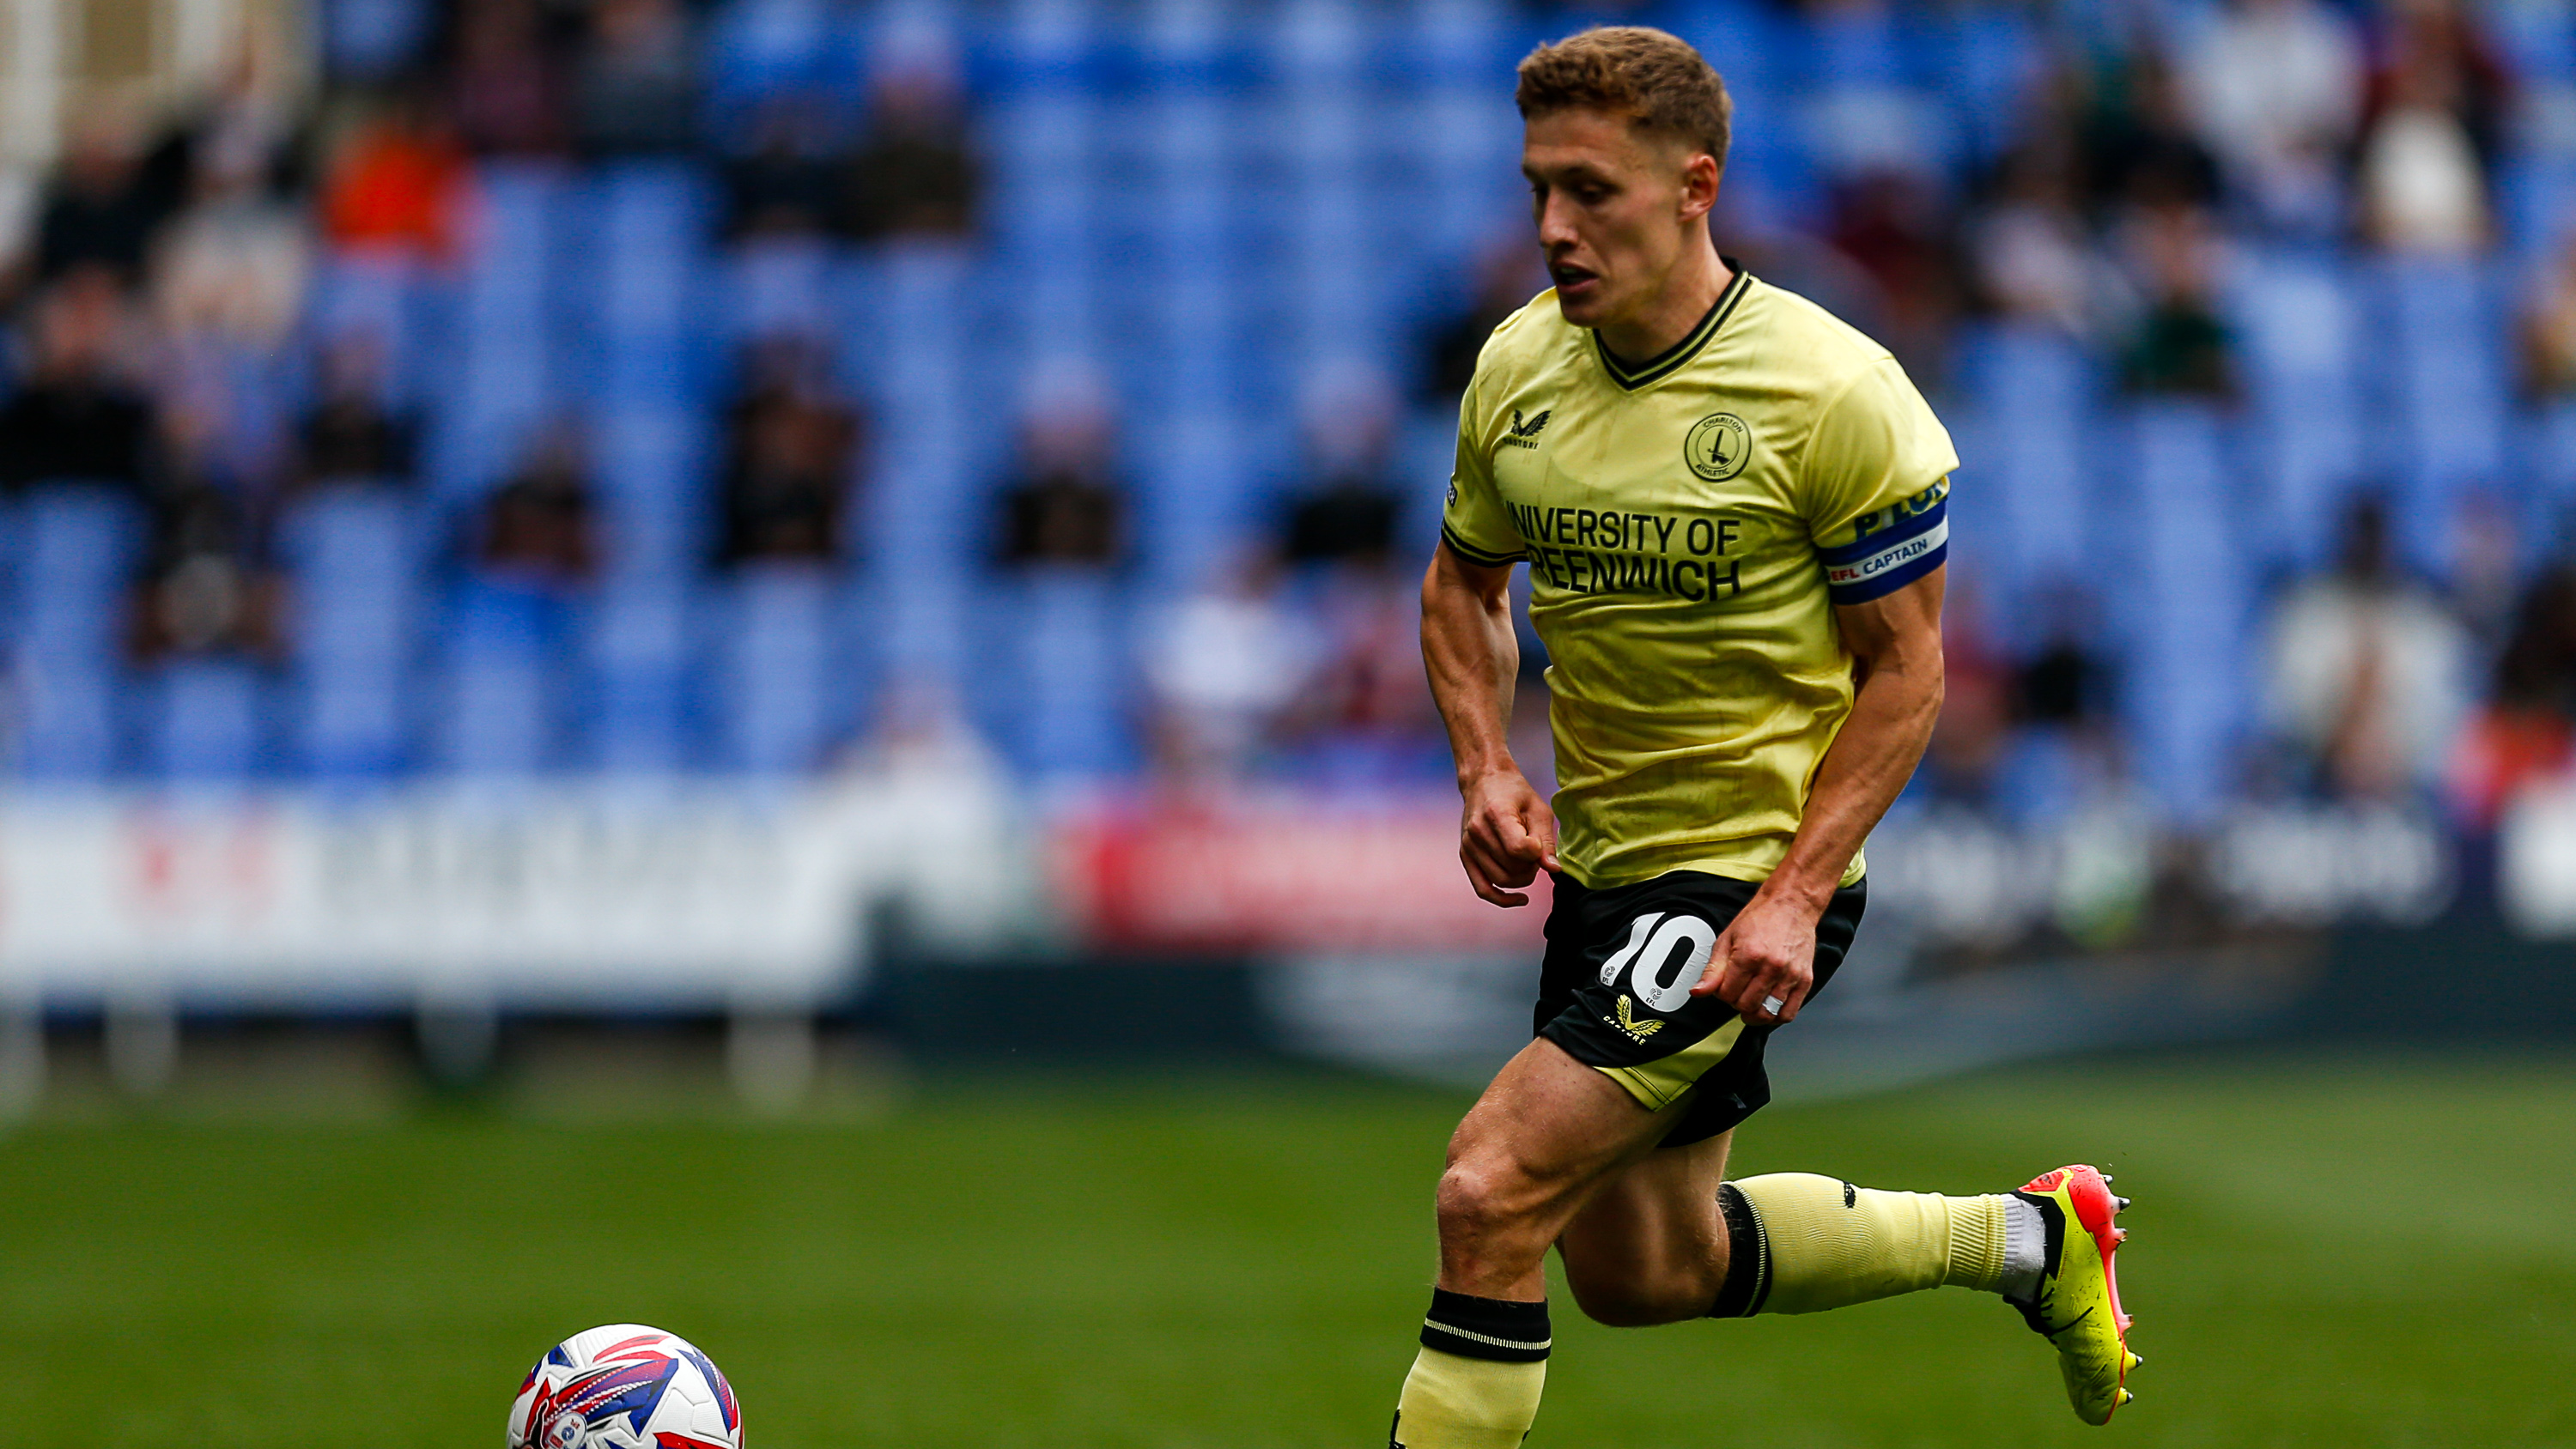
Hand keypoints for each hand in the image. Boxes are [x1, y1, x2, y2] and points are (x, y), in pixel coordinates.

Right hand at [1458, 769, 1558, 906]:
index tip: (1539, 843)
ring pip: (1501, 880)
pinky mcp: (1465, 856)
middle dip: (1531, 868)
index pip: (1519, 849)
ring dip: (1521, 879)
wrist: (1484, 781)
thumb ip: (1547, 841)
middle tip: (1537, 854)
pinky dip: (1501, 899)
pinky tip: (1519, 899)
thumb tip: (1554, 869)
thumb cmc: (1514, 792)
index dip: (1536, 852)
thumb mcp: (1538, 809)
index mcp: (1497, 814)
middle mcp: (1478, 832)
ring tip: (1527, 862)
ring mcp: (1469, 845)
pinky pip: (1482, 888)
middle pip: (1511, 869)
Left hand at [1689, 888, 1824, 1021]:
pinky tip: (1768, 1009)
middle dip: (1737, 1003)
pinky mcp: (1805, 980)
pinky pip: (1789, 1013)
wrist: (1791, 905)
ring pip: (1767, 1014)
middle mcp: (1771, 967)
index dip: (1722, 994)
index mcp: (1749, 956)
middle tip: (1738, 992)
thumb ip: (1713, 970)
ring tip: (1751, 1003)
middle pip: (1747, 1006)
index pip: (1727, 995)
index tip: (1725, 986)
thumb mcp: (1727, 939)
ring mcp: (1790, 975)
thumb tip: (1699, 991)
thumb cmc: (1760, 919)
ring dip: (1755, 1013)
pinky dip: (1776, 1017)